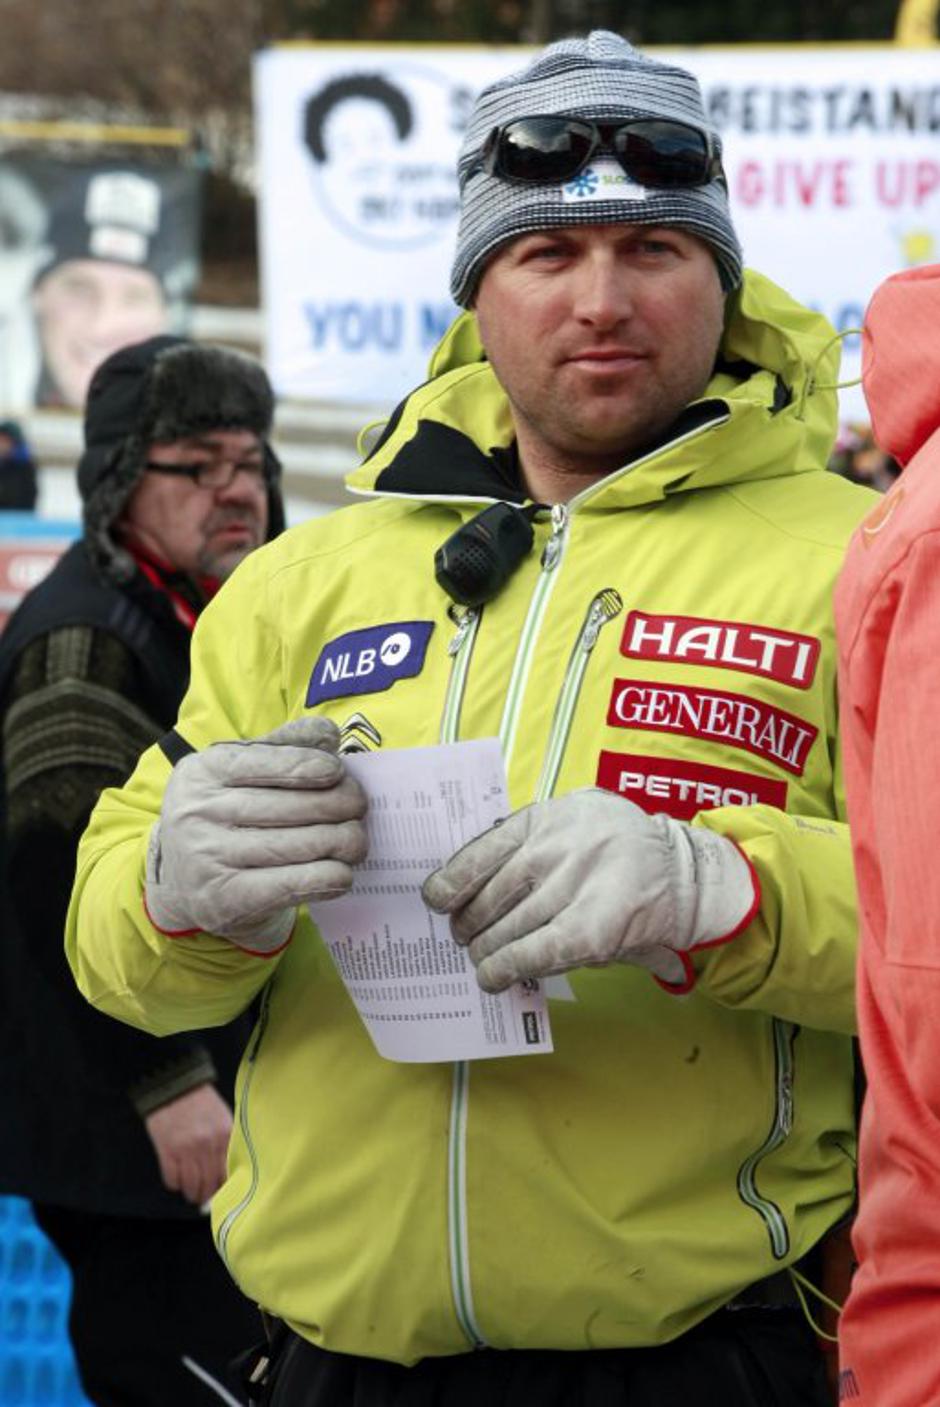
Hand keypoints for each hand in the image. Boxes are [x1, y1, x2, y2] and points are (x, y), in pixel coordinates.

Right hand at [144, 1083, 233, 1205]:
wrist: (174, 1085)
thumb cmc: (201, 1101)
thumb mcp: (223, 1118)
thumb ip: (226, 1142)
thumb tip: (227, 1172)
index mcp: (225, 1136)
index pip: (228, 1173)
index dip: (224, 1187)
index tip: (222, 1193)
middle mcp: (208, 1146)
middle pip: (209, 1184)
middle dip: (206, 1195)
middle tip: (204, 1197)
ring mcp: (186, 1150)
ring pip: (191, 1186)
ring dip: (191, 1193)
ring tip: (191, 1192)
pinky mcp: (167, 1152)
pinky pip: (172, 1180)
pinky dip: (175, 1184)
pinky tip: (177, 1180)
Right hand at [145, 716, 367, 952]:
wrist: (185, 882)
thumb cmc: (228, 814)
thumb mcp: (242, 771)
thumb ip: (283, 746)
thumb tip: (328, 734)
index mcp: (203, 771)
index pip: (261, 760)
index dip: (306, 765)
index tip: (338, 771)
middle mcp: (199, 813)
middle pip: (290, 805)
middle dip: (339, 805)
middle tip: (360, 808)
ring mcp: (208, 859)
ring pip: (301, 845)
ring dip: (343, 842)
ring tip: (356, 841)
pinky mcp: (226, 900)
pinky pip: (295, 884)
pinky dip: (329, 877)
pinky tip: (342, 872)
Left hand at [422, 788, 757, 992]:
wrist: (686, 875)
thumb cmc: (621, 849)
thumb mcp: (577, 818)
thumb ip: (533, 838)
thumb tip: (472, 876)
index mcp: (549, 817)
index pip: (483, 850)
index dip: (451, 879)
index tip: (435, 898)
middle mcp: (558, 848)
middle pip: (490, 896)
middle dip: (469, 923)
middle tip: (463, 936)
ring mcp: (575, 888)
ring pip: (506, 929)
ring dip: (484, 950)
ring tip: (481, 957)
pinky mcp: (591, 930)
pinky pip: (531, 954)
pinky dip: (504, 969)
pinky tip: (491, 977)